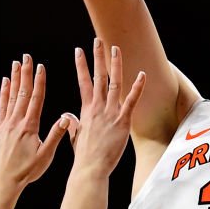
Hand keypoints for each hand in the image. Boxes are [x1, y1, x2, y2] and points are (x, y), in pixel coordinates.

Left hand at [0, 54, 72, 193]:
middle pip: (23, 92)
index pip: (36, 99)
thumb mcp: (46, 155)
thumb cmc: (27, 170)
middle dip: (26, 73)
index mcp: (30, 126)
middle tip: (27, 57)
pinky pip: (2, 106)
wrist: (4, 181)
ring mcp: (7, 124)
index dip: (39, 82)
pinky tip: (5, 82)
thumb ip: (56, 136)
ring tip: (16, 63)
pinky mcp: (0, 129)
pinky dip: (4, 92)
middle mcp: (17, 121)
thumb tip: (66, 119)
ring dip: (15, 79)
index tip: (41, 67)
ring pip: (12, 96)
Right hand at [70, 39, 145, 175]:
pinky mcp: (122, 121)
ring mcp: (110, 113)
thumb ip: (73, 123)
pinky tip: (141, 74)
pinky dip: (137, 87)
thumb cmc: (84, 156)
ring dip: (115, 64)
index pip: (83, 82)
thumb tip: (68, 116)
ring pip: (113, 83)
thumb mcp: (75, 136)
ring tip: (115, 48)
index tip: (78, 51)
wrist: (90, 168)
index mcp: (86, 110)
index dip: (81, 65)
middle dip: (98, 57)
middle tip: (97, 40)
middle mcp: (97, 107)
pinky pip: (131, 101)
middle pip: (98, 77)